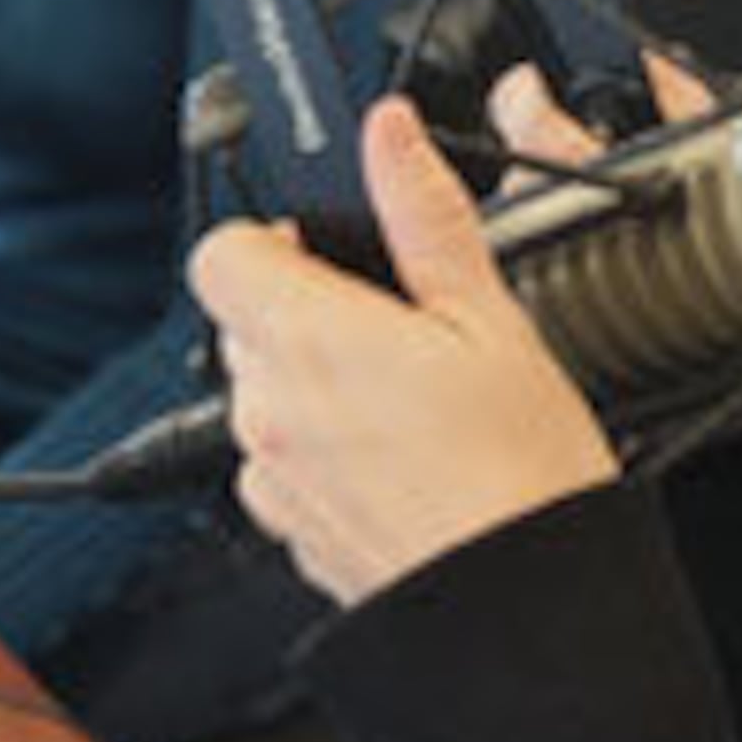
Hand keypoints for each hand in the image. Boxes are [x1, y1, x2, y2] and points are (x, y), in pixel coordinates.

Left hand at [189, 95, 620, 606]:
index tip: (332, 252)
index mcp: (310, 340)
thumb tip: (389, 133)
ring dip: (313, 384)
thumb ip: (425, 213)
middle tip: (400, 330)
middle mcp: (267, 411)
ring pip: (262, 395)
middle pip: (243, 323)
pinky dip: (322, 452)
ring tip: (410, 405)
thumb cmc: (521, 471)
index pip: (220, 253)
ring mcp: (271, 480)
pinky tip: (400, 461)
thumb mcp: (492, 317)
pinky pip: (280, 466)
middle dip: (307, 310)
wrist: (521, 608)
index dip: (273, 239)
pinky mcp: (288, 533)